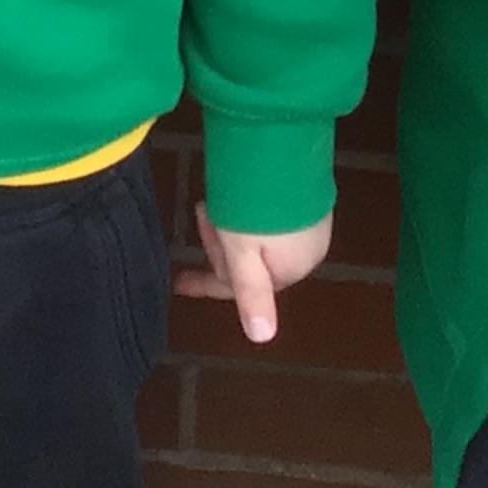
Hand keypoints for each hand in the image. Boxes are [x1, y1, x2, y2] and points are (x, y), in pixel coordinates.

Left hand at [173, 204, 331, 345]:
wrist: (283, 148)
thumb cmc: (256, 207)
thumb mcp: (243, 253)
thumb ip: (252, 295)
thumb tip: (263, 339)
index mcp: (291, 271)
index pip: (242, 289)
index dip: (206, 283)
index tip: (178, 281)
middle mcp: (306, 252)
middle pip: (248, 263)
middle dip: (219, 244)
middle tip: (204, 213)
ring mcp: (310, 224)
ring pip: (255, 239)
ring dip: (228, 225)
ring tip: (214, 202)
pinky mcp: (305, 198)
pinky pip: (267, 217)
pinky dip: (245, 212)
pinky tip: (232, 195)